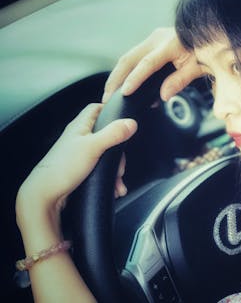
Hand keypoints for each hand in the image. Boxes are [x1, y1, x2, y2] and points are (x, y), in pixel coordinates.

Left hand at [16, 104, 136, 227]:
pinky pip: (101, 168)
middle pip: (106, 134)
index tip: (124, 119)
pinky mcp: (80, 168)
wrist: (45, 195)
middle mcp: (79, 138)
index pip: (96, 108)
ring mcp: (79, 153)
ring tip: (118, 179)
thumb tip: (131, 123)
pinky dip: (110, 176)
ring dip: (115, 167)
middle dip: (118, 149)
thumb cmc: (63, 168)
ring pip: (105, 153)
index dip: (110, 110)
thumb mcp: (93, 147)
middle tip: (120, 161)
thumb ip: (113, 134)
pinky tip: (114, 186)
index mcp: (80, 126)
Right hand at [102, 27, 202, 102]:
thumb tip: (163, 95)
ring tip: (110, 94)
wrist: (208, 34)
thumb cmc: (206, 51)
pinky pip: (135, 57)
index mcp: (170, 44)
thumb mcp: (198, 68)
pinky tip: (123, 85)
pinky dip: (127, 71)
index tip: (124, 92)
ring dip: (117, 75)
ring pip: (128, 57)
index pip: (147, 64)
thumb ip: (179, 81)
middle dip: (115, 79)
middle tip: (107, 97)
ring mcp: (152, 38)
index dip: (134, 79)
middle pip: (129, 59)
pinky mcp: (151, 42)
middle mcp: (157, 38)